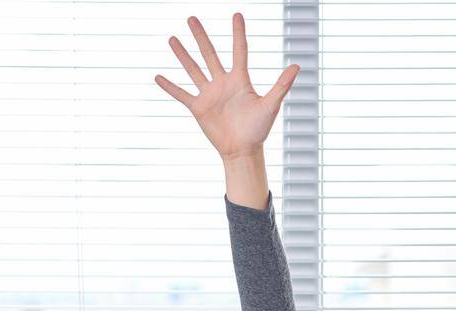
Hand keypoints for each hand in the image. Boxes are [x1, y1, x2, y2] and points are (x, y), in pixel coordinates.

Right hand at [155, 13, 299, 160]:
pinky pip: (181, 94)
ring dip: (182, 55)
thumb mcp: (270, 105)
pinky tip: (157, 76)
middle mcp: (223, 83)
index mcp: (240, 80)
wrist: (243, 151)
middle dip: (201, 37)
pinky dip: (169, 86)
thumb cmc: (259, 129)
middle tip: (192, 18)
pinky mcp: (198, 108)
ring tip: (172, 39)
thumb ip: (281, 85)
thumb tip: (297, 66)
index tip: (236, 15)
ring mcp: (209, 94)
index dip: (238, 33)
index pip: (239, 51)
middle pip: (210, 54)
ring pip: (193, 69)